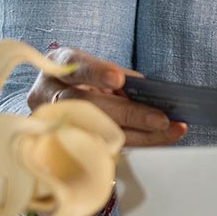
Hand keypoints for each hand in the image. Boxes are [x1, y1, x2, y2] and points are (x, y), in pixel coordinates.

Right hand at [26, 45, 186, 148]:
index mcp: (58, 66)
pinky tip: (157, 140)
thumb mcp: (97, 69)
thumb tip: (152, 95)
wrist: (57, 98)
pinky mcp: (63, 145)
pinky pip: (101, 149)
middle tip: (161, 118)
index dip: (95, 73)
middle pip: (86, 105)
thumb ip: (120, 79)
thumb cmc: (84, 80)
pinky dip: (132, 144)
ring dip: (138, 134)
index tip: (118, 79)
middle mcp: (47, 94)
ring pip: (95, 133)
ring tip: (169, 130)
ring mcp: (51, 123)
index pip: (73, 66)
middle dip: (128, 113)